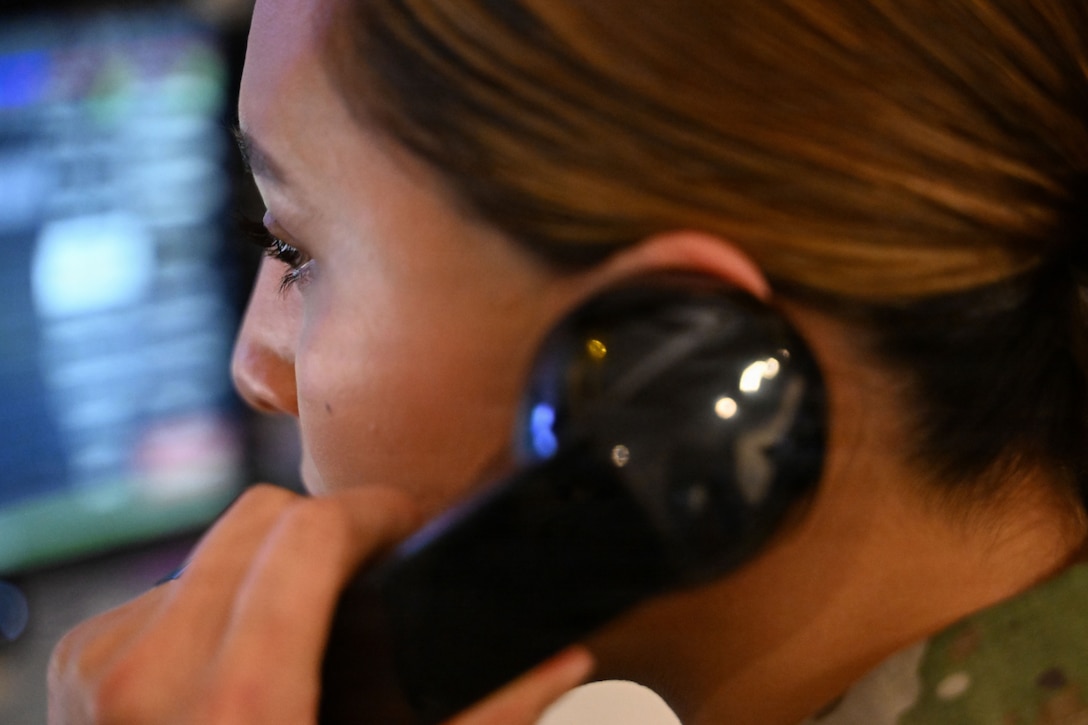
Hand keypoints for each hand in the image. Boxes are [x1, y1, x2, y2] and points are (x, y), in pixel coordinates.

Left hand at [48, 484, 593, 723]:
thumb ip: (484, 723)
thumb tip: (559, 663)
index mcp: (238, 707)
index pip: (307, 529)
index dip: (374, 509)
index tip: (403, 523)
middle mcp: (151, 673)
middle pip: (257, 517)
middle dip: (325, 529)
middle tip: (369, 566)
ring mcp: (104, 669)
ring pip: (209, 548)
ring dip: (268, 564)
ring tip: (308, 617)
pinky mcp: (79, 669)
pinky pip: (164, 590)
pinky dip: (216, 601)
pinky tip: (244, 649)